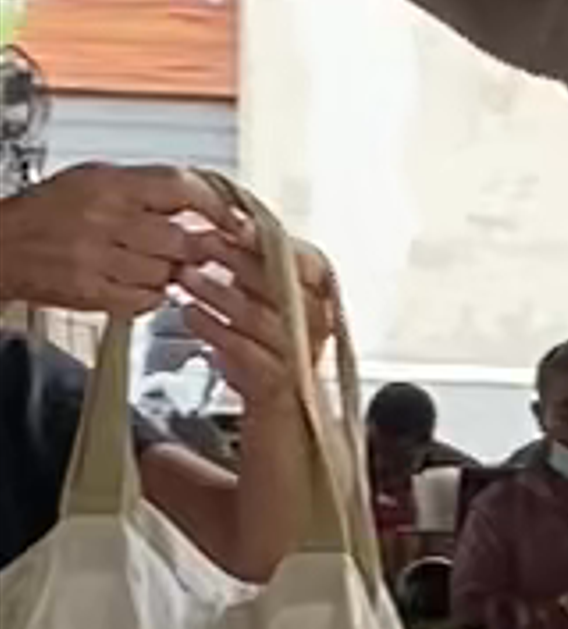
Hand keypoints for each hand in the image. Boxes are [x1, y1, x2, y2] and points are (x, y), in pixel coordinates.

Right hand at [0, 161, 239, 323]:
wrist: (0, 244)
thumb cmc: (45, 211)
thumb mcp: (93, 179)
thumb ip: (145, 189)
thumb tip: (199, 197)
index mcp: (109, 184)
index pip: (180, 188)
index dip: (216, 206)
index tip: (234, 220)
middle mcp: (105, 219)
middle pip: (180, 239)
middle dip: (194, 249)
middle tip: (194, 250)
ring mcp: (98, 258)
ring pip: (165, 273)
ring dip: (169, 274)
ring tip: (151, 264)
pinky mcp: (91, 292)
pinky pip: (144, 300)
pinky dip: (149, 296)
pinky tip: (136, 284)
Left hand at [166, 209, 321, 426]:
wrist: (282, 412)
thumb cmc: (268, 343)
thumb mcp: (267, 296)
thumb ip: (254, 261)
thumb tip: (223, 216)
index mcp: (322, 295)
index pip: (304, 258)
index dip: (268, 240)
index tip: (233, 223)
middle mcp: (319, 322)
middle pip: (277, 281)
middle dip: (232, 259)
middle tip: (194, 243)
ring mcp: (300, 353)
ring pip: (257, 314)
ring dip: (215, 292)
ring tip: (184, 278)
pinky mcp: (277, 382)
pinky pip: (241, 348)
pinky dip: (211, 328)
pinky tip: (188, 314)